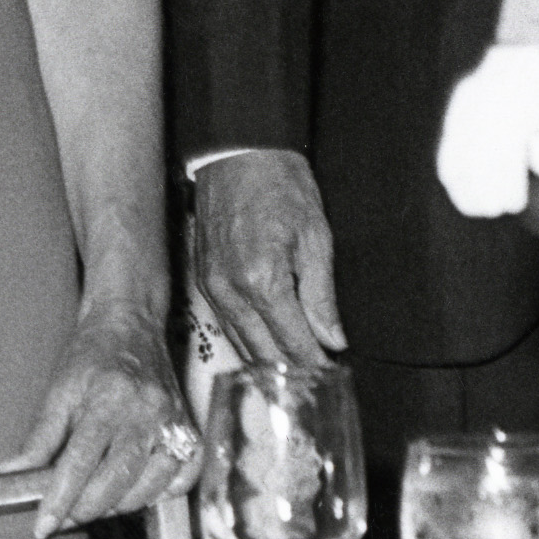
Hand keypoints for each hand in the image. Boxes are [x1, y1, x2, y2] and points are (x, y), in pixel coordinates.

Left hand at [2, 303, 188, 536]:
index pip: (80, 463)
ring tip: (96, 501)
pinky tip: (138, 490)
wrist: (132, 322)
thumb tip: (10, 475)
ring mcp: (173, 420)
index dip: (59, 500)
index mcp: (109, 400)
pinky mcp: (189, 426)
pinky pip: (183, 476)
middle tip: (65, 515)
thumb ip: (37, 439)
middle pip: (116, 481)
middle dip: (85, 509)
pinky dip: (162, 493)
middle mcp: (147, 412)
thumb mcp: (58, 392)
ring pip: (149, 486)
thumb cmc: (93, 353)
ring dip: (119, 505)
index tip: (43, 526)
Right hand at [190, 148, 347, 367]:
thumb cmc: (282, 186)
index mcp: (263, 281)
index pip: (292, 341)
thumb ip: (322, 295)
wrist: (239, 154)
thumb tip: (334, 338)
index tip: (333, 377)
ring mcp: (212, 290)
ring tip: (296, 376)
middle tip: (317, 384)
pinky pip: (227, 326)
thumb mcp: (316, 236)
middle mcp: (231, 293)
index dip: (315, 363)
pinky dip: (248, 342)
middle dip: (292, 372)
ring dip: (268, 363)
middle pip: (263, 352)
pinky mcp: (204, 282)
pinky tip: (266, 350)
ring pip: (241, 344)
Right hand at [436, 44, 538, 218]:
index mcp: (513, 119)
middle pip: (476, 170)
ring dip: (464, 189)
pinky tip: (459, 185)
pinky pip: (447, 150)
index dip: (507, 191)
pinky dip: (451, 172)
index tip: (514, 203)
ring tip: (477, 205)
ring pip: (455, 163)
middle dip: (486, 195)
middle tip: (497, 207)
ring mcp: (466, 115)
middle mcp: (485, 118)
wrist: (524, 49)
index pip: (503, 166)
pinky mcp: (456, 113)